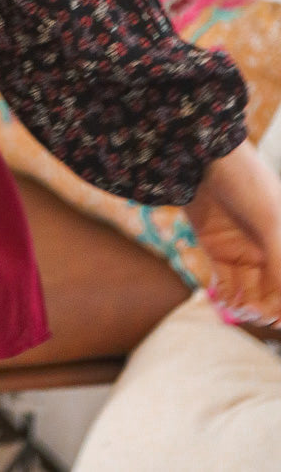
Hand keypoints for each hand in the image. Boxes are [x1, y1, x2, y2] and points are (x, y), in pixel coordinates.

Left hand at [184, 138, 280, 327]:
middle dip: (267, 307)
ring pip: (250, 292)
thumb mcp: (271, 221)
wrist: (204, 160)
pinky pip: (226, 283)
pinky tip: (227, 303)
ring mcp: (242, 251)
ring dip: (247, 306)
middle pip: (271, 291)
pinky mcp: (216, 250)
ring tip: (242, 309)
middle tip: (258, 312)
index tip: (278, 317)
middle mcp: (267, 249)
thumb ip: (279, 262)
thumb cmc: (246, 182)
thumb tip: (280, 304)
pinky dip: (227, 297)